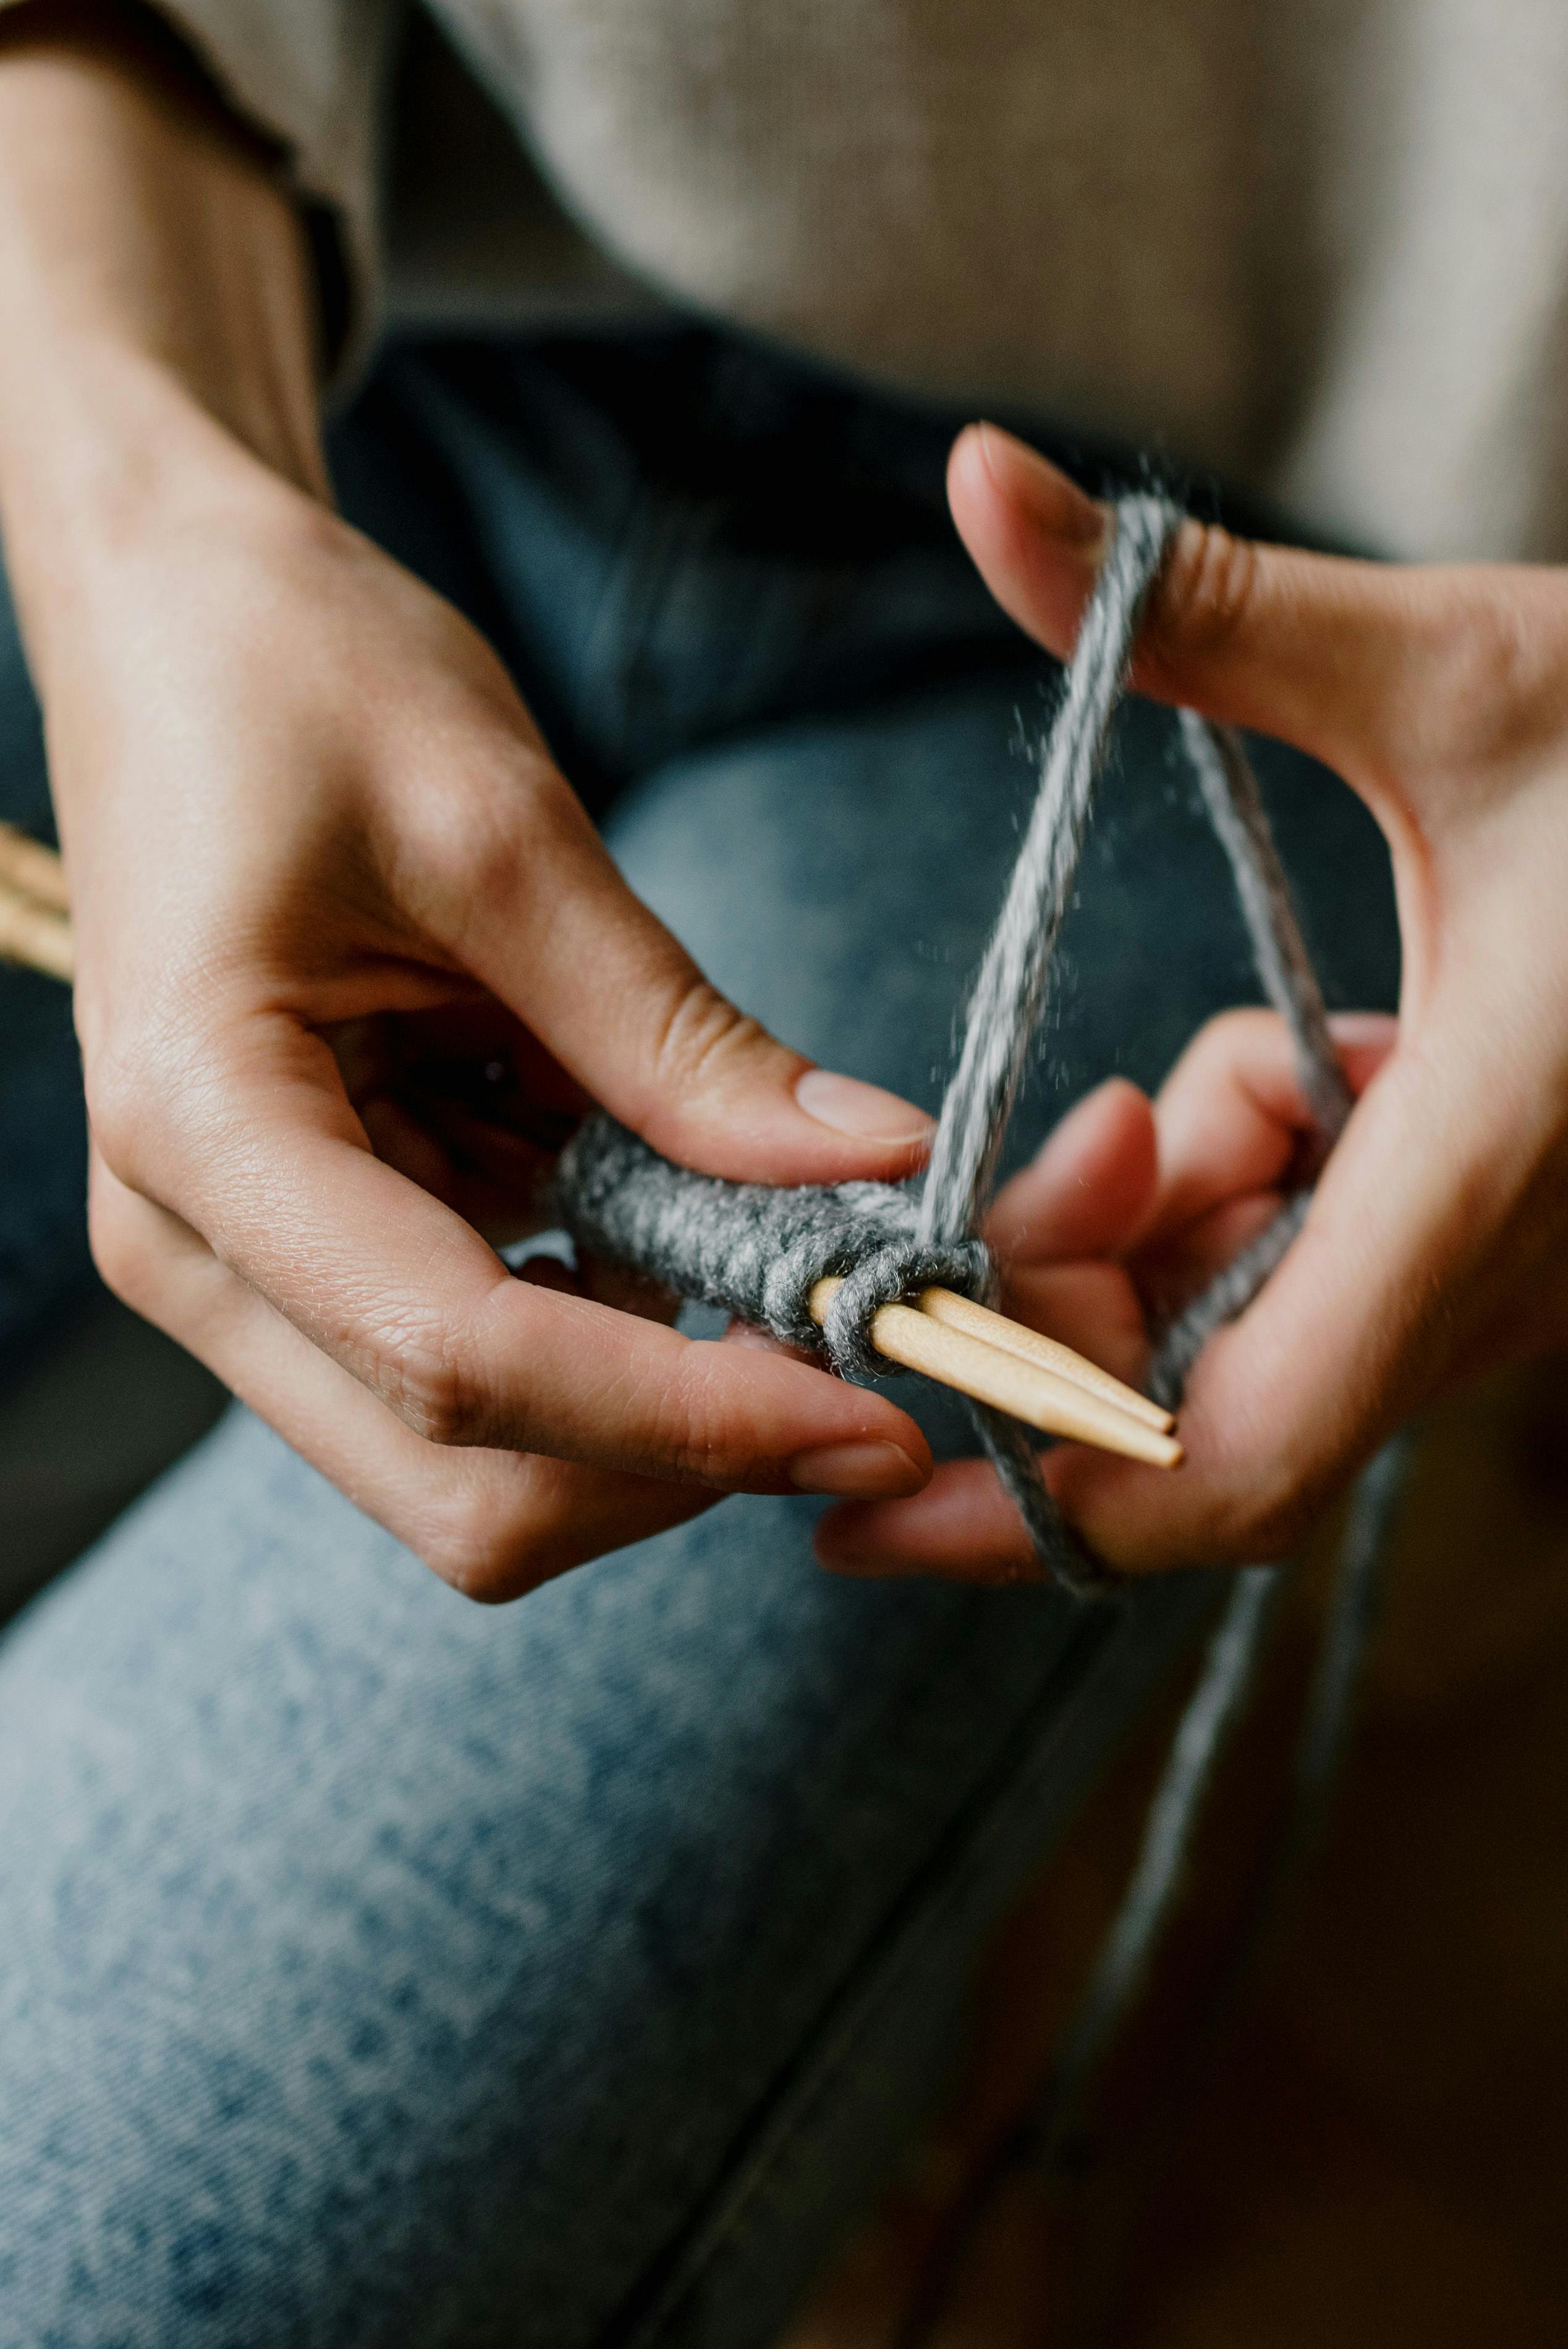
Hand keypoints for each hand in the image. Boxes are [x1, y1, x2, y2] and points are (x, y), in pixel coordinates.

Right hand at [58, 450, 942, 1595]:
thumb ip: (675, 1031)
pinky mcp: (304, 1244)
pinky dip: (605, 1312)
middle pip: (460, 1482)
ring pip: (477, 1447)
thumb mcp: (499, 828)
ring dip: (651, 1388)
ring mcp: (242, 1262)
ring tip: (757, 1235)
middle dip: (674, 1456)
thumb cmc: (291, 675)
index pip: (465, 1363)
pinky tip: (660, 1195)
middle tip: (856, 1364)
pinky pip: (478, 1350)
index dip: (689, 1419)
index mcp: (207, 1132)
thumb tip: (874, 1167)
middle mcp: (194, 1246)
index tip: (878, 1414)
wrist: (169, 620)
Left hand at [818, 424, 1567, 1577]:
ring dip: (1159, 1218)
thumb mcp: (1457, 668)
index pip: (1230, 1454)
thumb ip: (1207, 615)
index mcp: (1484, 1169)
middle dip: (1063, 1298)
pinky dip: (1238, 1197)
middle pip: (1199, 1408)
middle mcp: (1500, 1272)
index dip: (1031, 1503)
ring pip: (1250, 1339)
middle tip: (1005, 1162)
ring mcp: (1505, 1277)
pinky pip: (1310, 1280)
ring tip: (1208, 1074)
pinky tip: (1288, 1075)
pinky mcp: (1498, 1247)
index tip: (854, 1495)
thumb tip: (974, 472)